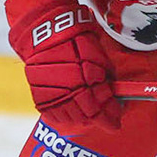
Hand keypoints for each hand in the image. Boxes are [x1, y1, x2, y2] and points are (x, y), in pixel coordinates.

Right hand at [9, 0, 121, 132]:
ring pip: (70, 119)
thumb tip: (111, 95)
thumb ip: (104, 79)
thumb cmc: (75, 41)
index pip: (99, 110)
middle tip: (105, 119)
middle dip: (98, 120)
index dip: (109, 118)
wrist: (45, 34)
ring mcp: (52, 96)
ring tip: (90, 117)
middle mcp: (67, 93)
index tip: (116, 122)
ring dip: (82, 120)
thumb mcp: (97, 57)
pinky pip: (53, 115)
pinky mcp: (40, 96)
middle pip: (85, 117)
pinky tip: (72, 115)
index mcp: (83, 83)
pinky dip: (64, 118)